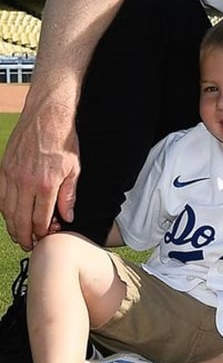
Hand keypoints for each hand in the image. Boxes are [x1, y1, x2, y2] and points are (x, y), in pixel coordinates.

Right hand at [0, 100, 80, 250]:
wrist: (46, 117)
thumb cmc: (64, 141)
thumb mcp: (75, 169)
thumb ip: (69, 195)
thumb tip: (67, 217)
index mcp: (45, 185)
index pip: (40, 219)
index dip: (42, 232)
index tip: (46, 237)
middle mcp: (25, 183)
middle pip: (20, 219)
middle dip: (24, 236)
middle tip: (29, 245)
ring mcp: (11, 176)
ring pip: (7, 210)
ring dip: (12, 226)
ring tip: (19, 235)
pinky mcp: (3, 169)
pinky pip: (1, 196)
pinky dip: (5, 209)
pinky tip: (10, 216)